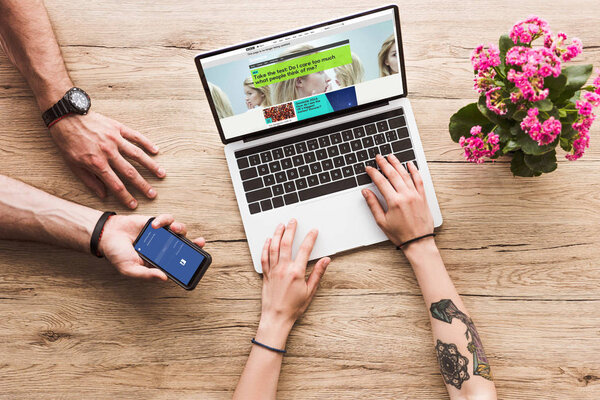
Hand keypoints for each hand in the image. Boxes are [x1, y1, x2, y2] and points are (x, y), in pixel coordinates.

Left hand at [49, 111, 165, 208]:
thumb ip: (89, 181)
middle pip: (130, 173)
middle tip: (153, 194)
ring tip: (161, 174)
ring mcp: (115, 139)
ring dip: (151, 166)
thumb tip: (103, 195)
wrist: (66, 116)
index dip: (126, 197)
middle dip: (143, 185)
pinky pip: (135, 136)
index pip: (116, 185)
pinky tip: (156, 151)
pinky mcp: (117, 128)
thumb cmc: (67, 141)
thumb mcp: (73, 165)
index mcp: (97, 163)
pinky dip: (146, 143)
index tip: (134, 204)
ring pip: (137, 155)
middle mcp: (108, 152)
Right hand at [98, 213, 205, 280]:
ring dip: (180, 229)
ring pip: (179, 230)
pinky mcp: (156, 222)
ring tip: (173, 230)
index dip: (190, 260)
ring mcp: (161, 235)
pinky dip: (164, 220)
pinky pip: (167, 219)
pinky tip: (155, 225)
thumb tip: (164, 278)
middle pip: (184, 245)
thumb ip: (146, 274)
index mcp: (159, 261)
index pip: (179, 262)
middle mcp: (163, 248)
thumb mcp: (130, 269)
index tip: (198, 260)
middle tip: (199, 242)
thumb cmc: (118, 254)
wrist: (107, 235)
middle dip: (194, 244)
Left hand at [258, 219, 329, 333]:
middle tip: (293, 221)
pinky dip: (265, 247)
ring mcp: (273, 271)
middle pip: (286, 244)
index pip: (304, 250)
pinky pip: (264, 257)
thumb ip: (317, 273)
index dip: (310, 238)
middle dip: (290, 230)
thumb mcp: (310, 291)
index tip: (313, 231)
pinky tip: (267, 240)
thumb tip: (326, 261)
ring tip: (280, 225)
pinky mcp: (265, 274)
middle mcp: (283, 269)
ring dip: (277, 234)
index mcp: (296, 272)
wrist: (276, 318)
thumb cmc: (293, 307)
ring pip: (273, 247)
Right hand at [362, 155, 433, 248]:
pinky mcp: (423, 197)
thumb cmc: (400, 234)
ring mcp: (415, 195)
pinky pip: (419, 180)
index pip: (381, 181)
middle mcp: (405, 195)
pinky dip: (414, 170)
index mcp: (394, 201)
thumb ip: (373, 204)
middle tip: (378, 157)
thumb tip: (366, 192)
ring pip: (405, 174)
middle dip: (384, 164)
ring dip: (397, 164)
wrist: (418, 242)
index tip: (369, 168)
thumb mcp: (381, 221)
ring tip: (391, 157)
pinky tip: (410, 164)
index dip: (373, 173)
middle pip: (393, 174)